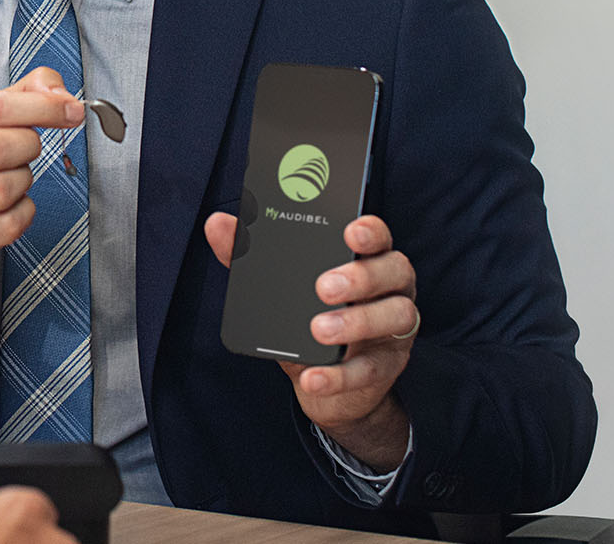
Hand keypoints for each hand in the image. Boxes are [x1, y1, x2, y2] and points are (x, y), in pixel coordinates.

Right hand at [0, 67, 86, 306]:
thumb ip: (25, 92)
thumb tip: (59, 96)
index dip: (41, 107)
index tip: (70, 110)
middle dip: (28, 145)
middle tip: (26, 148)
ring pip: (3, 189)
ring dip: (23, 181)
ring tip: (11, 176)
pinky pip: (10, 224)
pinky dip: (23, 211)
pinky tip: (10, 202)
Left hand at [202, 211, 416, 468]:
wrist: (328, 389)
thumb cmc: (308, 323)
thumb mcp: (282, 292)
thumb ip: (251, 258)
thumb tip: (216, 224)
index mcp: (367, 259)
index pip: (379, 236)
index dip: (371, 231)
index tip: (350, 231)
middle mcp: (390, 288)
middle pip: (396, 270)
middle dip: (362, 276)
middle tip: (323, 287)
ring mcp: (394, 328)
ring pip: (397, 316)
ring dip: (357, 322)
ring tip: (318, 329)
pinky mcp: (385, 367)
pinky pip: (369, 370)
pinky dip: (340, 376)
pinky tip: (313, 378)